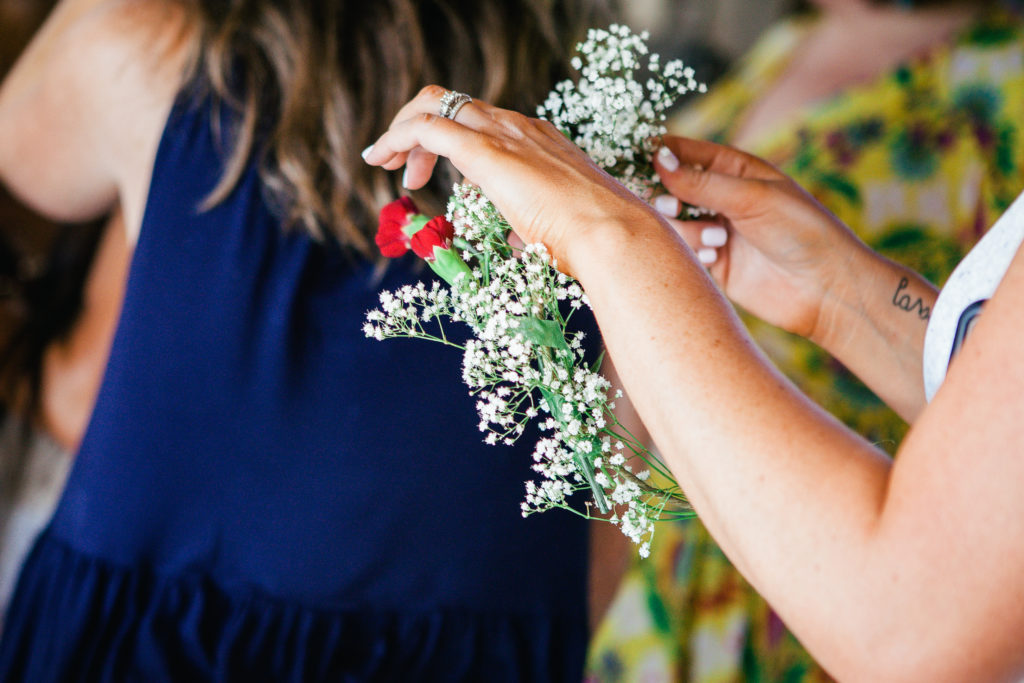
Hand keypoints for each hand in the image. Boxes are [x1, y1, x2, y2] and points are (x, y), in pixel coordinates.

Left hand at [362, 86, 660, 274]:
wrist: (614, 236)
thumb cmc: (594, 243)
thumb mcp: (556, 230)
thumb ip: (534, 230)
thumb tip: (522, 245)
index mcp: (537, 141)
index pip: (481, 121)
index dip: (447, 140)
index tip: (426, 172)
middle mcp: (519, 127)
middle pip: (453, 104)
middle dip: (416, 130)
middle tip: (401, 168)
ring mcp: (505, 134)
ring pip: (434, 105)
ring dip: (401, 133)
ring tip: (382, 162)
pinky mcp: (487, 151)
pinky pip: (427, 128)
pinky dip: (397, 138)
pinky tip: (381, 158)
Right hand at [653, 136, 871, 341]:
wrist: (825, 290)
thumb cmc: (801, 231)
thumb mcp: (752, 198)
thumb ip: (702, 182)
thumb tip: (657, 160)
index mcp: (735, 169)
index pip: (684, 153)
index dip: (659, 155)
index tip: (638, 161)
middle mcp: (721, 198)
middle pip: (669, 190)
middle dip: (668, 199)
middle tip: (673, 209)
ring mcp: (715, 231)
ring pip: (673, 224)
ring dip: (689, 231)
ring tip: (719, 242)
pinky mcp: (713, 264)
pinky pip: (684, 253)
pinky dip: (694, 254)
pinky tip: (717, 261)